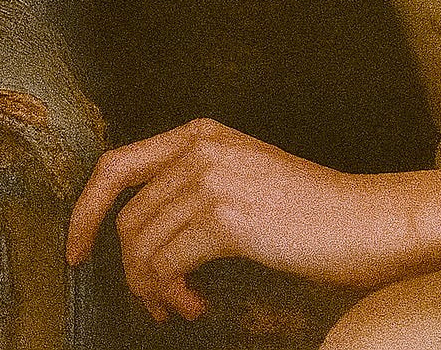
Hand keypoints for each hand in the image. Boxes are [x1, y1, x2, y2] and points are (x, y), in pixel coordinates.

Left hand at [65, 118, 409, 323]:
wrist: (364, 221)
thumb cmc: (310, 212)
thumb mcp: (243, 177)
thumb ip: (194, 183)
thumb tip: (137, 231)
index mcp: (202, 133)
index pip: (115, 165)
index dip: (85, 211)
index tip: (76, 251)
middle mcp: (202, 147)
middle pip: (126, 216)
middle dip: (128, 270)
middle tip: (149, 302)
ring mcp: (213, 178)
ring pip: (142, 247)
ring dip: (153, 290)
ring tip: (180, 307)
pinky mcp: (225, 216)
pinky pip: (166, 267)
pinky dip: (171, 296)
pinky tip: (195, 306)